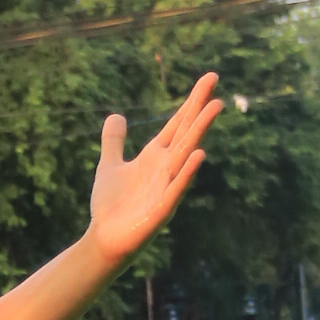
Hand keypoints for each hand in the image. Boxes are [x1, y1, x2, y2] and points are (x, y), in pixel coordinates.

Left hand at [86, 75, 220, 266]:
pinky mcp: (162, 209)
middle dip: (199, 107)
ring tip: (215, 107)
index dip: (191, 101)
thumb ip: (114, 142)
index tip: (209, 78)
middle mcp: (165, 168)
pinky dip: (187, 172)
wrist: (104, 240)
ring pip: (187, 154)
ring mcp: (166, 187)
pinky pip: (177, 188)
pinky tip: (199, 154)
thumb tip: (115, 115)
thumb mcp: (109, 166)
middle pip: (186, 131)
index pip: (178, 123)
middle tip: (214, 80)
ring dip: (200, 130)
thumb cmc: (111, 206)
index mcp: (155, 157)